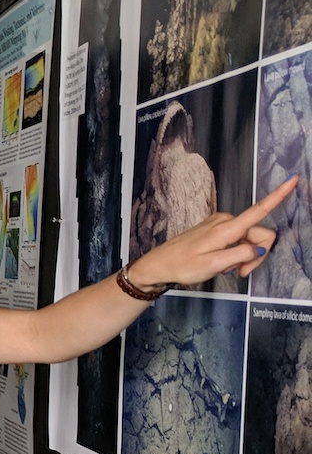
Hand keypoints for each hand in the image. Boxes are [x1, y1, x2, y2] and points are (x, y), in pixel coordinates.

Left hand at [128, 176, 298, 287]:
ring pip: (249, 239)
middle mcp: (226, 221)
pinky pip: (238, 240)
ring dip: (244, 256)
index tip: (293, 180)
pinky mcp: (217, 228)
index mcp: (226, 228)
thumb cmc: (182, 266)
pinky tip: (222, 262)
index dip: (278, 196)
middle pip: (259, 235)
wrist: (160, 264)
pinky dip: (235, 253)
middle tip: (241, 273)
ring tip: (227, 268)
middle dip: (256, 256)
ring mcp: (221, 223)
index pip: (258, 211)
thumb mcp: (213, 265)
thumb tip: (258, 249)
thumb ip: (240, 256)